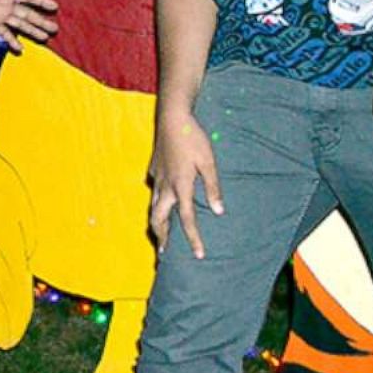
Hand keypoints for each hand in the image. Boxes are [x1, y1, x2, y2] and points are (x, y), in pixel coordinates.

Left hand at [0, 0, 58, 52]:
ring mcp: (1, 15)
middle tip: (54, 28)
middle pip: (29, 14)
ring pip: (21, 25)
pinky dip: (12, 41)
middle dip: (42, 21)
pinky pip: (4, 34)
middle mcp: (8, 5)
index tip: (54, 6)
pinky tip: (20, 48)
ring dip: (32, 31)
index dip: (42, 2)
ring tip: (44, 37)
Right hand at [148, 110, 223, 259]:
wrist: (172, 118)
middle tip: (163, 253)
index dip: (193, 238)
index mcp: (181, 186)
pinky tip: (161, 201)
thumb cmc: (193, 138)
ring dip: (156, 222)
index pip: (187, 219)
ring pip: (152, 206)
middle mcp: (165, 185)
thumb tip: (219, 211)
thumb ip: (213, 187)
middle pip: (159, 218)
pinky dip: (156, 201)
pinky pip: (154, 190)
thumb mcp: (208, 162)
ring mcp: (157, 177)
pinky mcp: (153, 168)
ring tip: (159, 235)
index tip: (198, 255)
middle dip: (161, 236)